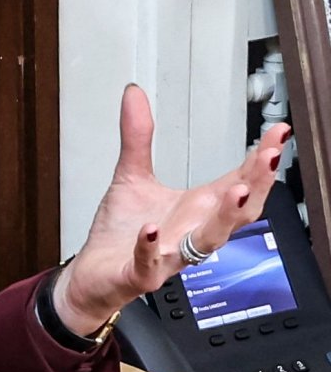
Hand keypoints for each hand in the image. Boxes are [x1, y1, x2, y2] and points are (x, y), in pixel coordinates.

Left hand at [56, 84, 289, 335]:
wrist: (94, 276)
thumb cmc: (122, 233)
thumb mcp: (131, 176)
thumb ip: (137, 136)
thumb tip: (134, 94)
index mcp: (196, 209)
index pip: (238, 182)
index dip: (260, 160)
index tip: (278, 132)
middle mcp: (190, 233)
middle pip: (235, 213)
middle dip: (255, 185)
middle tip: (269, 157)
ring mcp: (169, 256)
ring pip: (206, 241)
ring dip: (223, 218)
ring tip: (235, 191)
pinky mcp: (140, 275)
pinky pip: (149, 264)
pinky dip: (149, 247)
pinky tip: (150, 230)